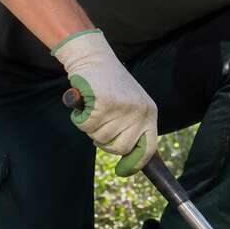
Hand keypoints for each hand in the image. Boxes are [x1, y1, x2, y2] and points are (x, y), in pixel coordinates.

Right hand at [52, 30, 157, 173]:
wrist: (94, 57)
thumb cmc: (109, 84)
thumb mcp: (129, 104)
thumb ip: (130, 126)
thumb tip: (127, 157)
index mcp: (149, 113)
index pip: (148, 148)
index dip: (135, 163)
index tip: (122, 171)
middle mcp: (140, 112)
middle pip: (120, 148)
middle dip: (104, 142)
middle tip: (98, 125)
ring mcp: (124, 109)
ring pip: (100, 137)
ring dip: (90, 127)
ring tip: (93, 107)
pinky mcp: (105, 104)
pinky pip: (87, 126)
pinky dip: (79, 118)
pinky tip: (84, 103)